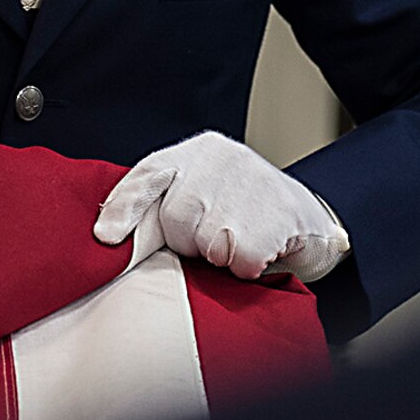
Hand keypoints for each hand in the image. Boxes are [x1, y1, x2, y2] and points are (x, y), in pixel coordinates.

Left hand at [94, 131, 349, 282]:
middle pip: (176, 219)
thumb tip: (111, 237)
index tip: (106, 238)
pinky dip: (248, 266)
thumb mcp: (202, 198)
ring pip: (208, 242)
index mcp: (196, 152)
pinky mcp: (277, 209)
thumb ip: (166, 205)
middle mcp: (221, 158)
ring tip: (241, 242)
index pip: (148, 175)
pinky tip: (263, 249)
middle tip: (216, 239)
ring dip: (221, 257)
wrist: (312, 223)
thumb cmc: (246, 216)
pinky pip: (240, 258)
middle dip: (190, 242)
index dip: (124, 207)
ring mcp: (251, 179)